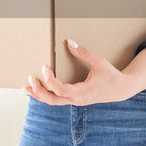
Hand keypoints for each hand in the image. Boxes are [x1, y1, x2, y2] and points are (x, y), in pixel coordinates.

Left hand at [24, 38, 138, 105]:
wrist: (120, 89)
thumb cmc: (111, 76)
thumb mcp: (99, 62)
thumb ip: (84, 53)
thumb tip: (69, 42)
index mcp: (82, 93)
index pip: (60, 90)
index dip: (50, 80)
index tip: (44, 67)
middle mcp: (76, 100)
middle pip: (52, 100)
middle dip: (39, 91)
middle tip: (30, 78)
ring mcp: (75, 101)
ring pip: (52, 102)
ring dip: (38, 95)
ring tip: (25, 87)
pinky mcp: (74, 99)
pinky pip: (57, 99)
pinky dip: (45, 95)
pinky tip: (37, 89)